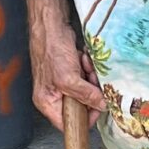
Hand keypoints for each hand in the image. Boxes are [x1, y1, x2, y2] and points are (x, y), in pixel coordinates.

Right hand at [30, 15, 103, 130]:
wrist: (52, 25)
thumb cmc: (51, 50)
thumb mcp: (69, 78)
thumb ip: (85, 95)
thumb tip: (101, 106)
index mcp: (47, 102)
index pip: (67, 124)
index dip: (84, 119)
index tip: (98, 109)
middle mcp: (53, 95)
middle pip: (79, 106)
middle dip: (89, 93)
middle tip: (92, 82)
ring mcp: (61, 83)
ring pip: (85, 91)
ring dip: (90, 79)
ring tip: (85, 66)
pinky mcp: (69, 72)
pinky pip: (85, 78)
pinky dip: (88, 69)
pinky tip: (83, 59)